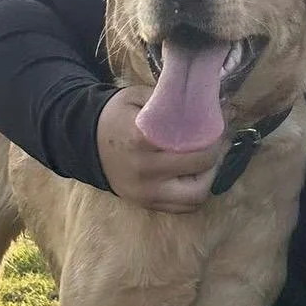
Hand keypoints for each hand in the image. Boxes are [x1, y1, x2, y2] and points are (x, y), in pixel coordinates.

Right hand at [95, 88, 221, 212]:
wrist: (84, 142)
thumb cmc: (116, 116)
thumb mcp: (138, 97)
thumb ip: (169, 100)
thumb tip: (206, 101)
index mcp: (141, 140)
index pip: (192, 142)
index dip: (212, 132)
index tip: (220, 122)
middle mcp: (145, 170)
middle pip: (199, 167)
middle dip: (216, 152)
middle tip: (220, 140)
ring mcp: (146, 192)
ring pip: (196, 195)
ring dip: (209, 177)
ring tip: (209, 160)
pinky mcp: (146, 204)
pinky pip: (183, 208)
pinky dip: (196, 193)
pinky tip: (196, 175)